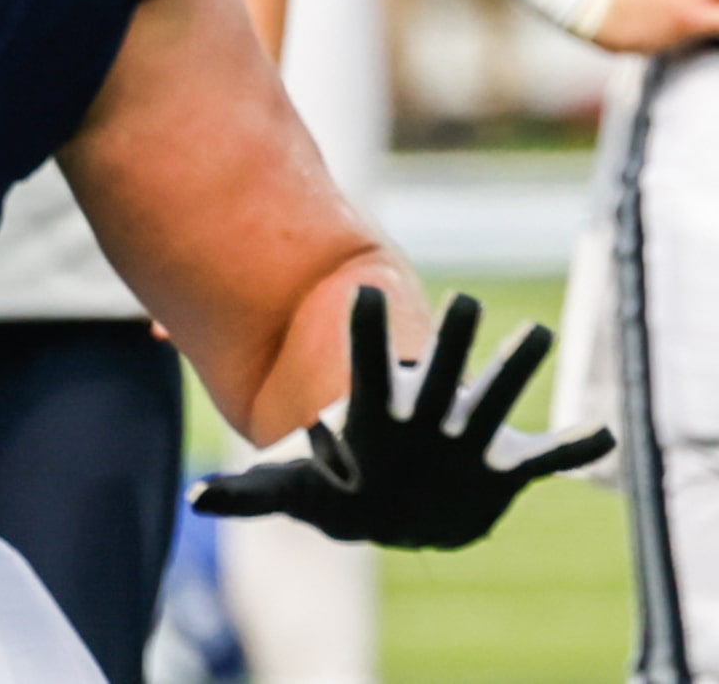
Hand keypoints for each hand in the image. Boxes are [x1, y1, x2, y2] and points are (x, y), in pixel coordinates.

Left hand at [192, 287, 612, 548]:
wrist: (395, 508)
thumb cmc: (341, 490)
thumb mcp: (296, 492)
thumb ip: (249, 494)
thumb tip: (194, 502)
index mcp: (376, 415)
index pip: (367, 366)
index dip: (367, 334)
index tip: (362, 289)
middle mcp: (426, 417)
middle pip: (440, 371)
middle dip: (452, 341)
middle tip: (467, 300)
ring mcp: (467, 439)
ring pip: (495, 397)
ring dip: (515, 368)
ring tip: (537, 332)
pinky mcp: (504, 469)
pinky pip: (547, 458)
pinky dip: (577, 450)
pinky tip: (604, 436)